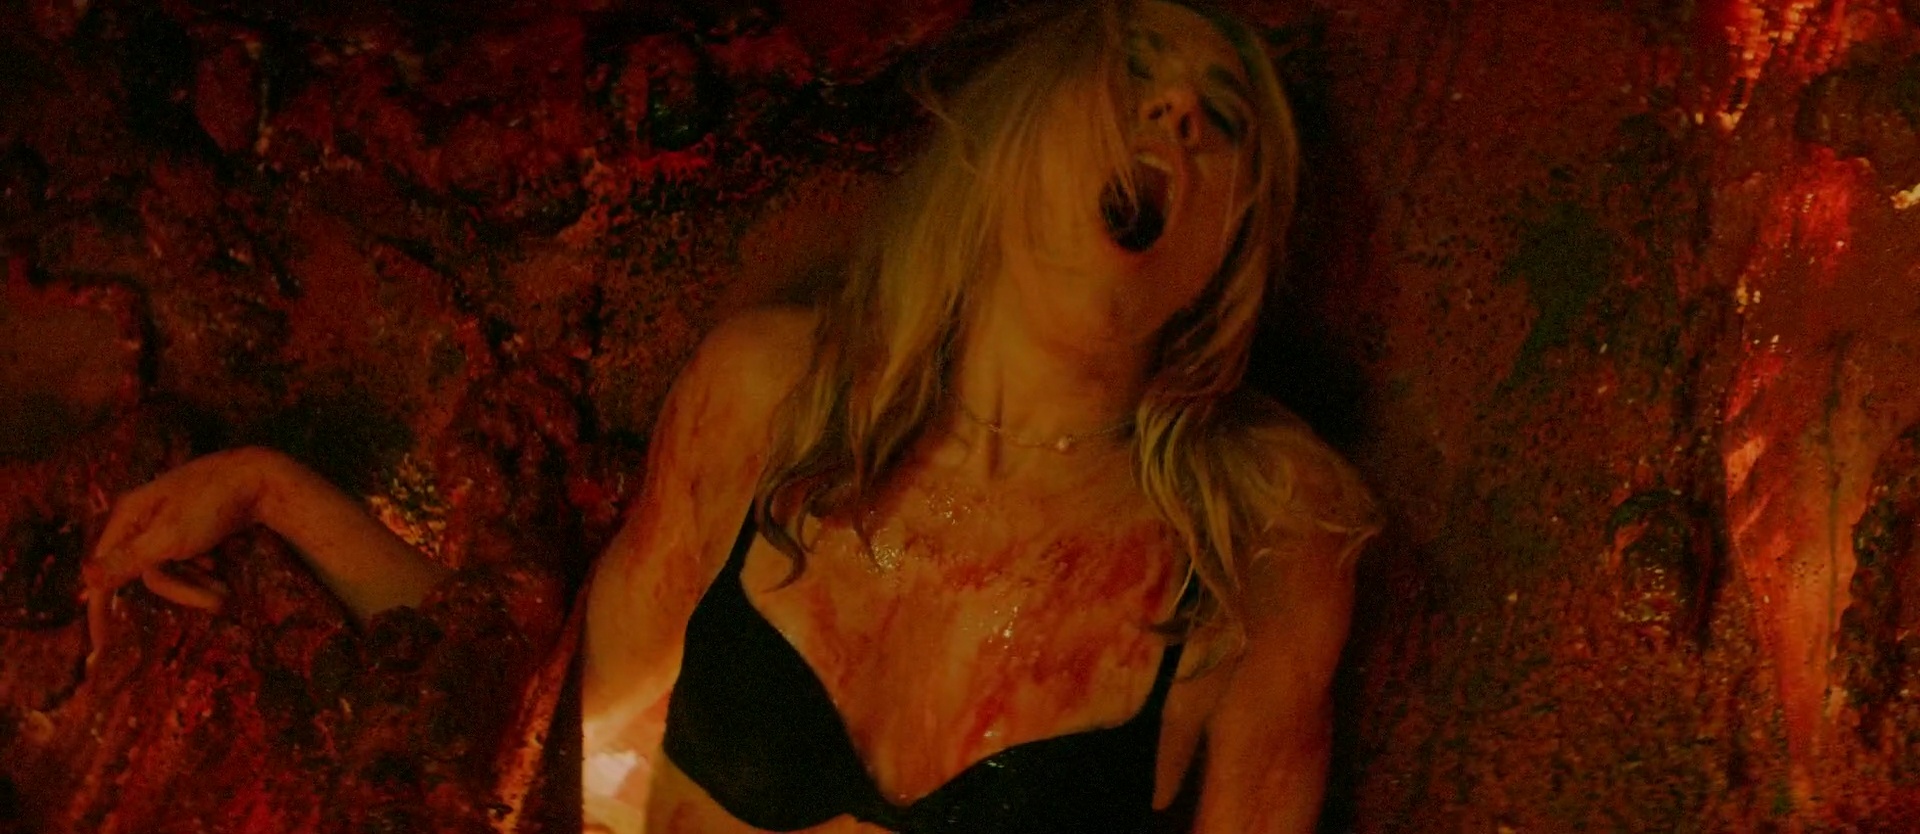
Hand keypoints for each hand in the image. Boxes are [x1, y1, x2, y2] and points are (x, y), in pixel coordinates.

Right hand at [84, 448, 268, 654]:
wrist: (264, 479)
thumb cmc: (214, 505)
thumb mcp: (170, 537)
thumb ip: (129, 560)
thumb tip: (86, 578)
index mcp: (129, 515)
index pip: (106, 569)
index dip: (100, 609)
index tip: (100, 646)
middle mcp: (145, 517)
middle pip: (150, 573)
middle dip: (184, 590)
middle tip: (221, 602)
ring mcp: (171, 522)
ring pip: (174, 569)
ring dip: (200, 583)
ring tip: (229, 588)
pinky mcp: (195, 527)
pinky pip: (191, 560)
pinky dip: (207, 568)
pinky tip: (225, 562)